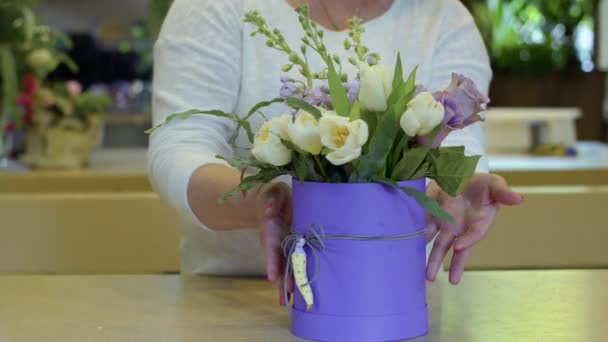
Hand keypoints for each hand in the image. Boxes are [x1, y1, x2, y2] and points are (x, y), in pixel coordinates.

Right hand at [255, 182, 291, 304]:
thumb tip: (269, 211)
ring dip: (285, 283)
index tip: (271, 277)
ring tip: (291, 301)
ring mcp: (279, 247)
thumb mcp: (273, 194)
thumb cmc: (273, 196)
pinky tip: (295, 293)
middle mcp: (273, 242)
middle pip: (277, 263)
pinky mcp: (286, 249)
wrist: (269, 200)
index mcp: (270, 230)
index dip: (271, 262)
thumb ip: (272, 201)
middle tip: (286, 295)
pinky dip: (291, 278)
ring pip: (282, 268)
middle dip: (281, 279)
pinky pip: (289, 265)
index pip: (271, 248)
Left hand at [426, 173, 523, 283]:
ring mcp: (444, 223)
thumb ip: (504, 193)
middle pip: (448, 247)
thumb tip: (519, 198)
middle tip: (431, 278)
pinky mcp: (431, 214)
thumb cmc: (483, 185)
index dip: (468, 240)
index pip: (473, 235)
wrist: (464, 175)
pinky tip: (408, 247)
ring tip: (422, 275)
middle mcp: (459, 228)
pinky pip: (422, 226)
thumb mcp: (495, 185)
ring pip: (435, 242)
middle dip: (440, 262)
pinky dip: (416, 235)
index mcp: (477, 223)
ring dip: (428, 257)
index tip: (460, 247)